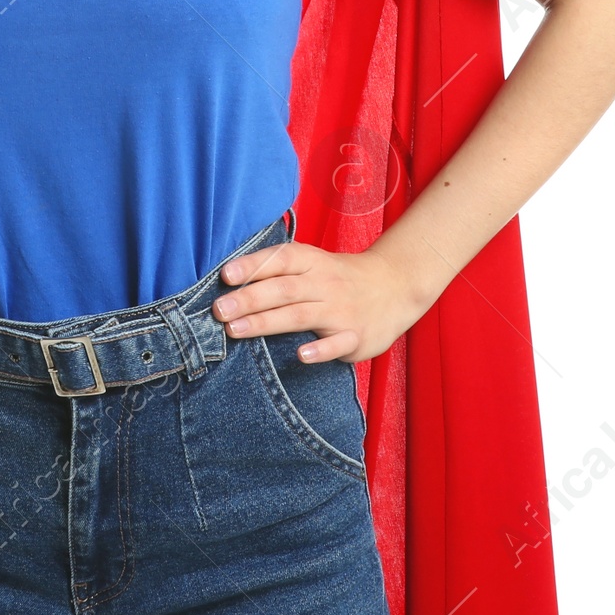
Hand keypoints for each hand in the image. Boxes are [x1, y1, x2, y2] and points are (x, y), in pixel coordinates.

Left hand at [210, 238, 427, 363]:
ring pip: (300, 315)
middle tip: (219, 310)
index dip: (252, 266)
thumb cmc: (339, 277)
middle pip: (283, 289)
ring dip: (266, 322)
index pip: (279, 260)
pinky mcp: (355, 336)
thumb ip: (279, 271)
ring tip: (236, 330)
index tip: (225, 276)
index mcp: (311, 262)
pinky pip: (336, 343)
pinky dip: (320, 350)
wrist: (395, 286)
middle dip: (248, 299)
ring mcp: (340, 310)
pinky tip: (300, 355)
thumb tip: (230, 283)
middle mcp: (324, 283)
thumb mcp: (314, 264)